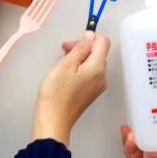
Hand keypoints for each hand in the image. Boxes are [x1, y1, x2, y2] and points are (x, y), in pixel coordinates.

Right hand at [32, 31, 110, 146]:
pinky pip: (89, 73)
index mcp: (98, 68)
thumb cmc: (56, 94)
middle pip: (98, 52)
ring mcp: (97, 86)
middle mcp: (102, 77)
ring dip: (79, 57)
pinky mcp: (90, 93)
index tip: (74, 42)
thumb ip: (80, 48)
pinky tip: (66, 73)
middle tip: (64, 50)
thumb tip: (90, 36)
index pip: (103, 42)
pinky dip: (79, 68)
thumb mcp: (66, 64)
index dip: (89, 37)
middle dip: (82, 47)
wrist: (53, 122)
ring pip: (93, 63)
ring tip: (63, 62)